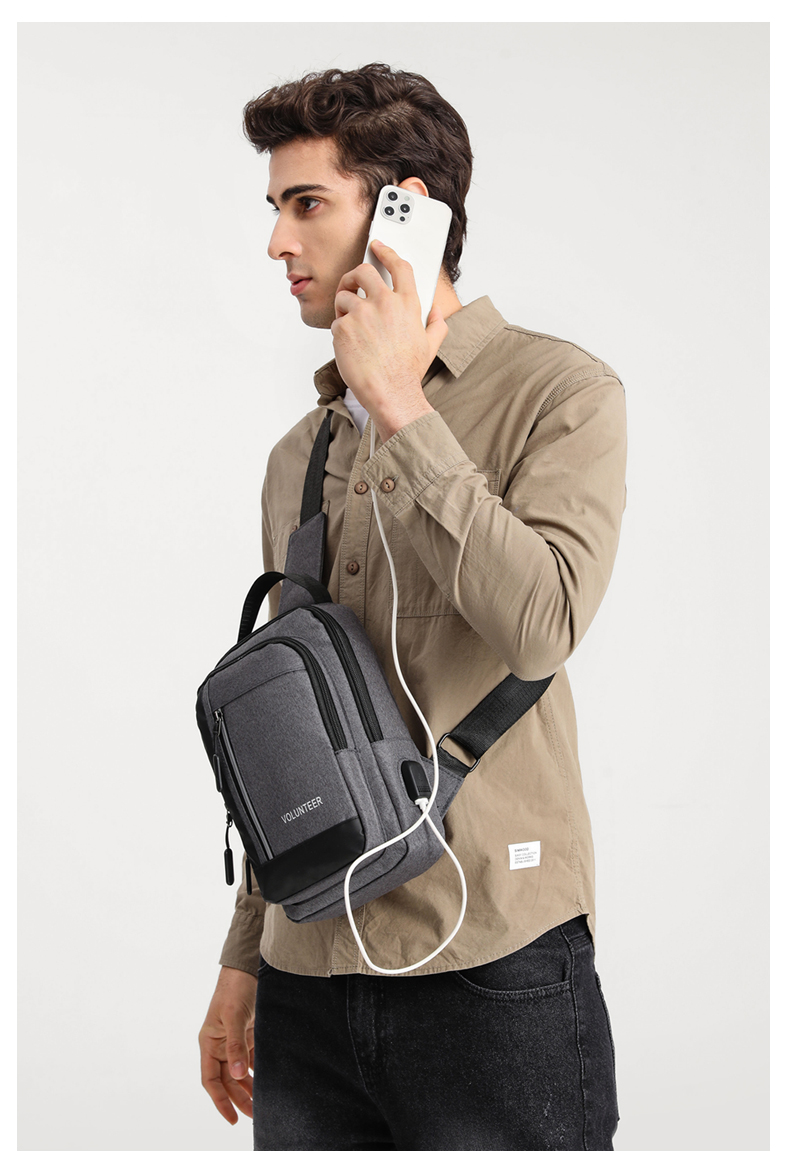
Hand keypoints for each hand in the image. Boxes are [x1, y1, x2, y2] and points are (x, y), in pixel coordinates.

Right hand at [199, 966, 257, 1124]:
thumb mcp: (233, 1016)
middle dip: (239, 1099)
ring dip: (250, 1088)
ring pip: (240, 1072)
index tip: (232, 1118)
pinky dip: (259, 1072)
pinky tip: (268, 1083)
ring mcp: (235, 1041)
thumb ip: (236, 1045)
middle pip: (227, 1080)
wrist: (248, 968)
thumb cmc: (234, 989)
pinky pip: (252, 1059)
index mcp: (209, 1042)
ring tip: (263, 1106)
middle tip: (255, 1115)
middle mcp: (220, 1045)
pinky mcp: (249, 1035)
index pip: (210, 1079)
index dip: (220, 1100)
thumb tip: (238, 1074)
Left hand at [331, 239, 447, 441]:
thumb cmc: (407, 373)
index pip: (398, 266)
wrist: (390, 393)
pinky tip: (349, 344)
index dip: (387, 252)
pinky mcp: (343, 327)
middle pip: (363, 271)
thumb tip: (436, 312)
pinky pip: (336, 321)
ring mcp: (362, 314)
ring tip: (350, 325)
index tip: (378, 247)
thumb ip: (437, 324)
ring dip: (343, 307)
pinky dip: (339, 331)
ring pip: (344, 295)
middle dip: (354, 275)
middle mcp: (385, 303)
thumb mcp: (431, 346)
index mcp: (407, 304)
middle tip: (351, 284)